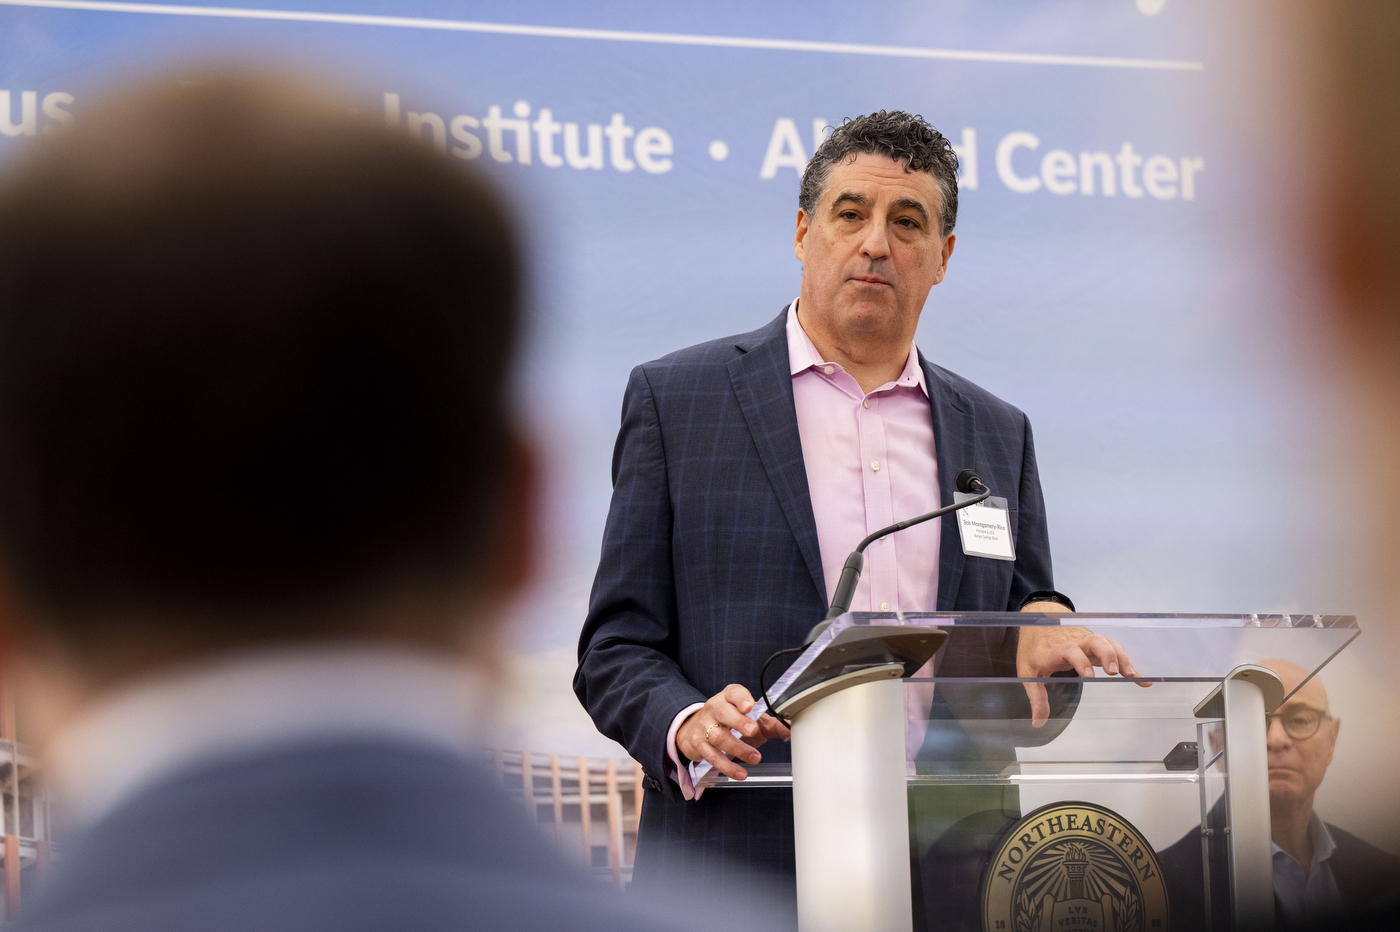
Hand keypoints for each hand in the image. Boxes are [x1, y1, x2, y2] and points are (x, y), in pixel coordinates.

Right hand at [676, 684, 791, 780]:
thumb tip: (792, 730)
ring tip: (755, 758)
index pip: (734, 692)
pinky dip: (727, 766)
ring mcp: (704, 727)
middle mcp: (714, 709)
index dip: (741, 698)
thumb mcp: (750, 718)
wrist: (696, 729)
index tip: (750, 706)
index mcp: (728, 698)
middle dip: (738, 722)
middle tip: (753, 731)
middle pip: (724, 712)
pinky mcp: (699, 745)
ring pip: (718, 737)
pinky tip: (740, 773)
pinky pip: (712, 757)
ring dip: (738, 749)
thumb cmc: (729, 721)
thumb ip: (772, 724)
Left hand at [1017, 604, 1148, 727]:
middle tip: (1113, 671)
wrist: (1037, 625)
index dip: (1079, 661)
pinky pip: (1114, 650)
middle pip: (1094, 641)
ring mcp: (1087, 641)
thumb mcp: (1028, 673)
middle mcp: (1074, 642)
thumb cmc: (1034, 651)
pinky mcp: (1096, 644)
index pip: (1070, 651)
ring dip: (1121, 657)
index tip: (1088, 676)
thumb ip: (1036, 697)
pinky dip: (1128, 663)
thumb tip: (1038, 723)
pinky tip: (1141, 679)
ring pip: (1108, 642)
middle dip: (1106, 654)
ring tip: (1131, 675)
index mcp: (1056, 649)